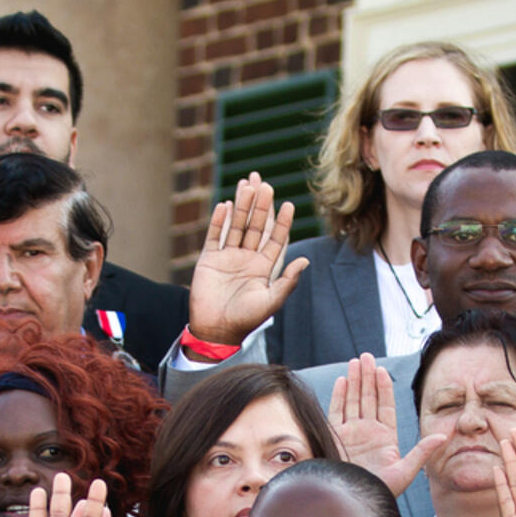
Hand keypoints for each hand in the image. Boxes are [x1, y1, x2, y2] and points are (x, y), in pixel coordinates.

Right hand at [186, 173, 307, 347]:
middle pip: (256, 227)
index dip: (282, 223)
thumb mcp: (271, 301)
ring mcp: (228, 257)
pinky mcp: (209, 259)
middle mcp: (247, 259)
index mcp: (263, 268)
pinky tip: (224, 205)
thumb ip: (287, 281)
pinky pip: (215, 235)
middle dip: (261, 207)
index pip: (275, 240)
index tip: (289, 205)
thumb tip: (306, 260)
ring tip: (247, 186)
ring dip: (242, 207)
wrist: (215, 330)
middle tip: (266, 186)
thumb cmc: (246, 319)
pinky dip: (219, 221)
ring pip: (236, 226)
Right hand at [328, 353, 443, 496]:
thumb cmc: (380, 492)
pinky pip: (336, 412)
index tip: (383, 371)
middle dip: (367, 377)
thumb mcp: (406, 472)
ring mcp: (350, 434)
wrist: (353, 503)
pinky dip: (339, 396)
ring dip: (354, 381)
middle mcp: (367, 433)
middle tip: (366, 357)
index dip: (384, 388)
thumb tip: (445, 434)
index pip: (385, 406)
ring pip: (352, 401)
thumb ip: (423, 451)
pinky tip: (342, 380)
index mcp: (385, 438)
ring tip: (356, 361)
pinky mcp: (333, 437)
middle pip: (367, 399)